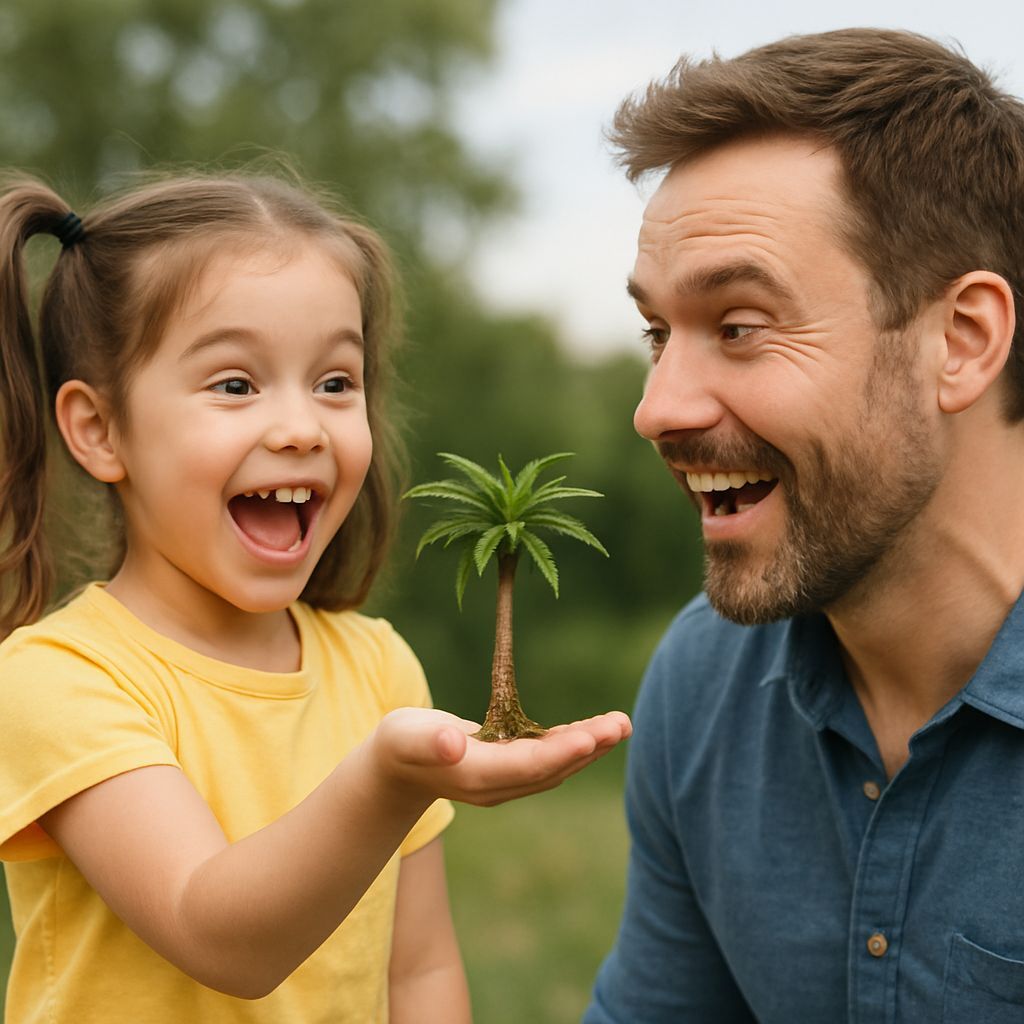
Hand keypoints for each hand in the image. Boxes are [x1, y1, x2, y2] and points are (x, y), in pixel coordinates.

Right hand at [371, 707, 631, 806]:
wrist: (398, 769)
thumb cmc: (400, 745)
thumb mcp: (405, 736)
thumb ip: (428, 741)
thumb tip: (454, 743)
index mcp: (476, 776)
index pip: (527, 765)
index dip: (561, 751)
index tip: (592, 736)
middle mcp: (499, 785)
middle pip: (552, 768)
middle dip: (590, 746)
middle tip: (622, 724)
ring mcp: (508, 781)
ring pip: (558, 766)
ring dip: (591, 746)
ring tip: (622, 724)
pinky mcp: (512, 770)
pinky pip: (551, 759)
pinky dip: (576, 744)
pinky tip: (597, 731)